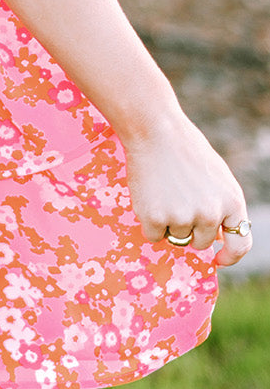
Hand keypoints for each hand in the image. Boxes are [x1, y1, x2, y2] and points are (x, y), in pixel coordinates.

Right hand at [121, 112, 252, 267]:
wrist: (155, 130)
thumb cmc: (185, 148)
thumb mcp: (217, 176)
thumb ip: (222, 205)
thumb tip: (216, 237)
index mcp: (232, 202)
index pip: (239, 244)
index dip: (229, 256)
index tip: (217, 259)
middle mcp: (211, 214)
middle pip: (199, 242)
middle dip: (188, 228)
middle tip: (175, 199)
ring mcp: (183, 218)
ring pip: (175, 238)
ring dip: (167, 222)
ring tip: (162, 190)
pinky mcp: (156, 219)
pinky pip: (153, 235)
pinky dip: (149, 221)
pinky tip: (148, 195)